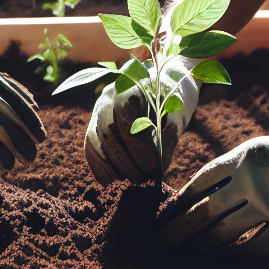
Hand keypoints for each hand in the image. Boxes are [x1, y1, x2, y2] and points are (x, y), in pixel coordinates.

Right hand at [84, 66, 198, 183]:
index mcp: (130, 86)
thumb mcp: (178, 113)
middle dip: (123, 159)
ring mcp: (98, 111)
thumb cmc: (173, 99)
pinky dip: (99, 166)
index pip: (125, 112)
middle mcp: (108, 97)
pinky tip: (110, 182)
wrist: (164, 86)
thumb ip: (169, 136)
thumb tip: (159, 168)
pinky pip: (90, 147)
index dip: (136, 141)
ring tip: (128, 183)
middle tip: (140, 179)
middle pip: (107, 130)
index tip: (151, 165)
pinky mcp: (95, 126)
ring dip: (110, 166)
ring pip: (95, 140)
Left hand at [160, 109, 268, 256]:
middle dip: (182, 227)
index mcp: (242, 160)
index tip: (170, 212)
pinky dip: (238, 254)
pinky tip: (228, 256)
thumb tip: (191, 195)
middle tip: (165, 239)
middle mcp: (253, 182)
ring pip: (226, 232)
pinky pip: (255, 248)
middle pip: (206, 211)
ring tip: (191, 248)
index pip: (201, 182)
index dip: (182, 199)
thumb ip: (228, 170)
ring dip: (204, 243)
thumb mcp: (255, 152)